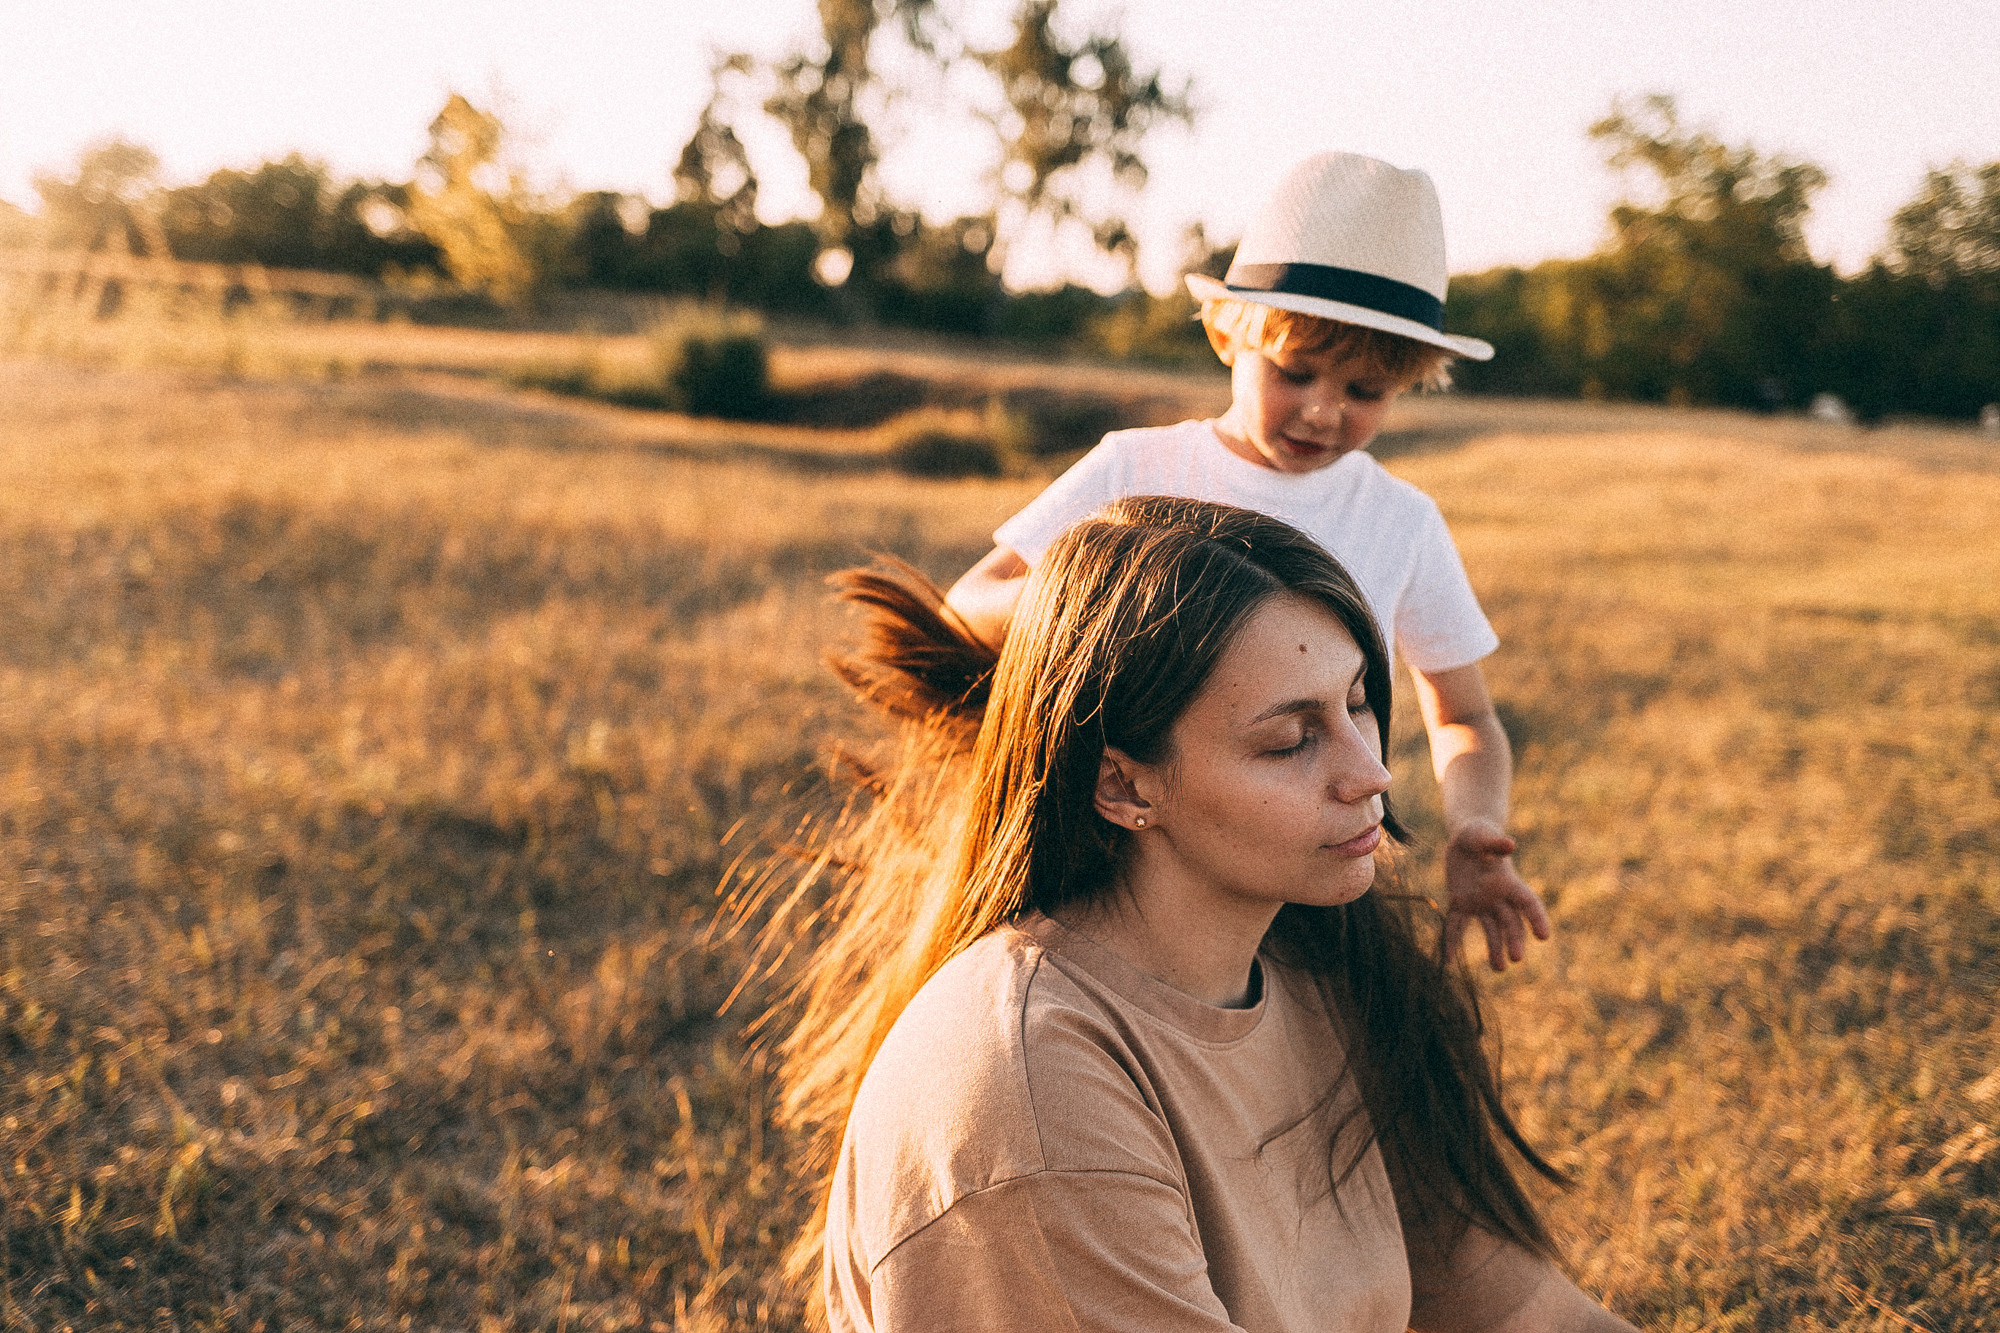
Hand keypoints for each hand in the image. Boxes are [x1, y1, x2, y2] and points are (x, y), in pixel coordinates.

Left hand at [1442, 820, 1550, 971]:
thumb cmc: (1479, 834)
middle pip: (1510, 922)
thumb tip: (1510, 845)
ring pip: (1491, 929)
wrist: (1466, 837)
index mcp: (1508, 881)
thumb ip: (1495, 843)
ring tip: (1499, 968)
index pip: (1528, 902)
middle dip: (1514, 940)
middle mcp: (1497, 896)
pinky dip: (1452, 942)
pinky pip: (1457, 925)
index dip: (1537, 918)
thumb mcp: (1483, 835)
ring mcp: (1480, 902)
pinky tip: (1449, 961)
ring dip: (1494, 948)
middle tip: (1516, 959)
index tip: (1544, 936)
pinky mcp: (1461, 903)